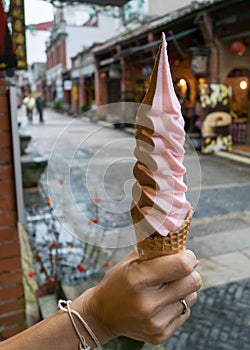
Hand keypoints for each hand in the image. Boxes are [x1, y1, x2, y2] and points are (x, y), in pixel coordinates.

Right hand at [79, 249, 201, 345]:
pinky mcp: (160, 335)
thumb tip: (188, 254)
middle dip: (189, 272)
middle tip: (176, 270)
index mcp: (138, 279)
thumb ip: (157, 252)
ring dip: (183, 289)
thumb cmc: (118, 281)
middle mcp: (148, 304)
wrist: (102, 314)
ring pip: (192, 297)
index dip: (188, 257)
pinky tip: (161, 302)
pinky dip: (177, 304)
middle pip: (193, 281)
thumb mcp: (131, 260)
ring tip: (164, 288)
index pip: (182, 265)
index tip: (185, 255)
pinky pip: (185, 312)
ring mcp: (155, 323)